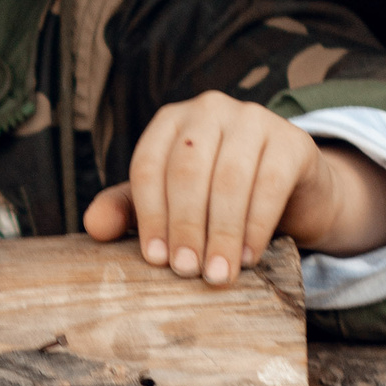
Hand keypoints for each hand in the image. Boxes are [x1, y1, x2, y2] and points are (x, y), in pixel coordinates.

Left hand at [81, 91, 385, 282]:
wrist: (293, 194)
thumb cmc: (219, 198)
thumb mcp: (170, 202)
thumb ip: (128, 210)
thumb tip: (92, 228)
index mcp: (171, 122)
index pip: (149, 165)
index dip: (149, 215)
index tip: (155, 259)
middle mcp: (209, 110)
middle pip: (187, 171)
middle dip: (184, 226)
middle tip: (186, 272)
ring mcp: (254, 119)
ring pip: (228, 179)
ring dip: (220, 233)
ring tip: (217, 275)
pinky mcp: (292, 141)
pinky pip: (270, 185)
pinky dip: (255, 226)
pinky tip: (247, 257)